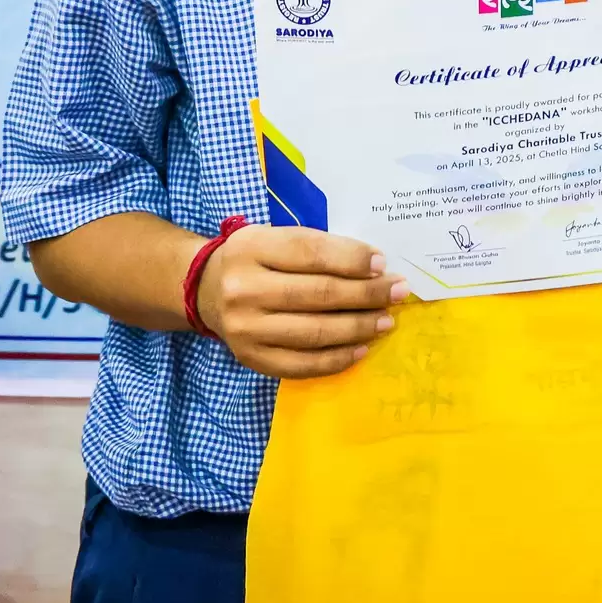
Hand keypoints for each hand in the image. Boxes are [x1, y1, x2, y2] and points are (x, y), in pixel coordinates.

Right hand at [196, 226, 407, 378]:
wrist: (204, 290)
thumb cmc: (255, 259)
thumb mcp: (276, 238)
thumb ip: (318, 248)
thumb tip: (374, 268)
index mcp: (252, 248)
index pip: (312, 252)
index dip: (352, 259)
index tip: (383, 264)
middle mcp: (244, 289)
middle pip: (319, 294)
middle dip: (366, 294)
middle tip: (398, 292)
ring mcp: (245, 328)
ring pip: (315, 332)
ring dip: (359, 328)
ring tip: (386, 321)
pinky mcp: (250, 358)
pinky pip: (301, 365)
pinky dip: (337, 359)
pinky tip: (361, 348)